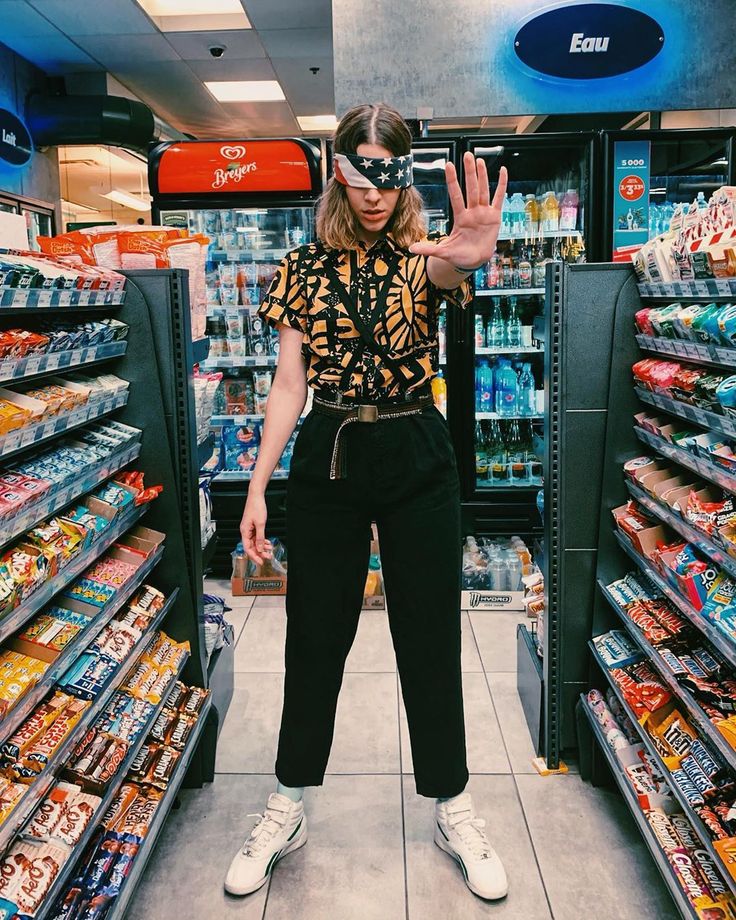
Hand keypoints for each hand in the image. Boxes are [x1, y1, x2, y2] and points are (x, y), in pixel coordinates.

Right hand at [240, 491, 272, 565]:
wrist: (256, 496)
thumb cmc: (256, 506)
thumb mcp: (260, 524)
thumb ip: (260, 537)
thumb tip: (260, 548)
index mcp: (244, 531)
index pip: (248, 548)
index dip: (254, 556)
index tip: (260, 562)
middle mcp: (245, 531)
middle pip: (251, 546)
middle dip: (259, 553)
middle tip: (267, 557)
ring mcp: (249, 529)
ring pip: (255, 542)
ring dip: (262, 547)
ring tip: (269, 550)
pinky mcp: (253, 526)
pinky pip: (257, 537)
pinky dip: (262, 541)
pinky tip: (267, 543)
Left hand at [410, 154, 507, 268]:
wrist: (475, 262)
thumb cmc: (459, 256)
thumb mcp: (443, 252)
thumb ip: (429, 248)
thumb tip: (411, 249)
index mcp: (460, 218)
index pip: (455, 195)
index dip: (452, 181)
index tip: (449, 165)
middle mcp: (472, 212)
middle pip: (470, 188)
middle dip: (469, 172)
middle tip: (467, 155)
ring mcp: (483, 213)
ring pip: (483, 190)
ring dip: (482, 175)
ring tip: (479, 160)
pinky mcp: (495, 217)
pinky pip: (499, 198)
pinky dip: (502, 185)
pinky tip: (503, 171)